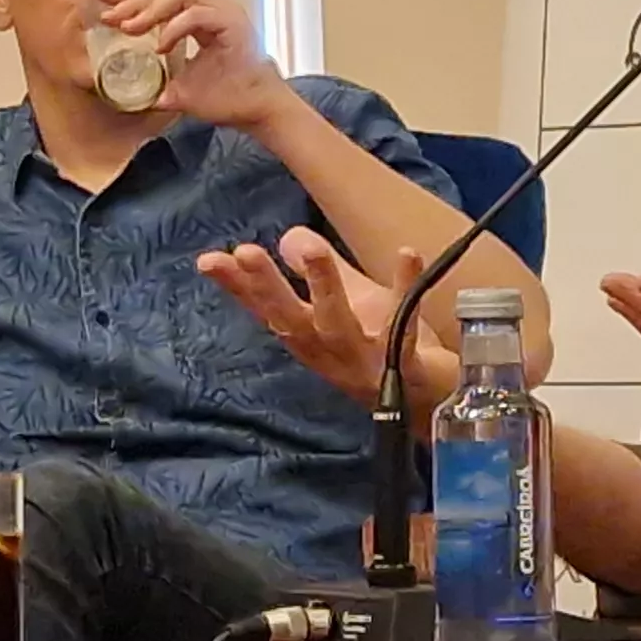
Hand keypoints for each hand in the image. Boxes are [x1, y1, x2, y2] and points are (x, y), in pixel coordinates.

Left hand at [102, 0, 287, 129]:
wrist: (258, 111)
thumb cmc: (227, 98)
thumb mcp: (181, 90)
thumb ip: (158, 84)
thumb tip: (130, 93)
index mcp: (201, 16)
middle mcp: (212, 7)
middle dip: (134, 0)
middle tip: (109, 16)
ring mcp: (224, 12)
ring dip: (151, 9)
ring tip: (129, 28)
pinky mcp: (233, 23)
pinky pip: (196, 15)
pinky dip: (175, 28)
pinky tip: (161, 46)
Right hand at [201, 229, 458, 406]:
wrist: (432, 402)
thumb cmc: (381, 347)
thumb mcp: (345, 304)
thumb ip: (317, 272)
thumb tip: (288, 238)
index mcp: (309, 336)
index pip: (265, 308)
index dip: (236, 287)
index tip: (208, 261)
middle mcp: (328, 351)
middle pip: (290, 318)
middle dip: (267, 286)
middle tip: (245, 252)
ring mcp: (364, 361)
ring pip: (337, 324)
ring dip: (323, 286)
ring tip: (312, 250)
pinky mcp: (405, 366)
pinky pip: (403, 326)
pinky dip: (404, 287)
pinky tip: (407, 254)